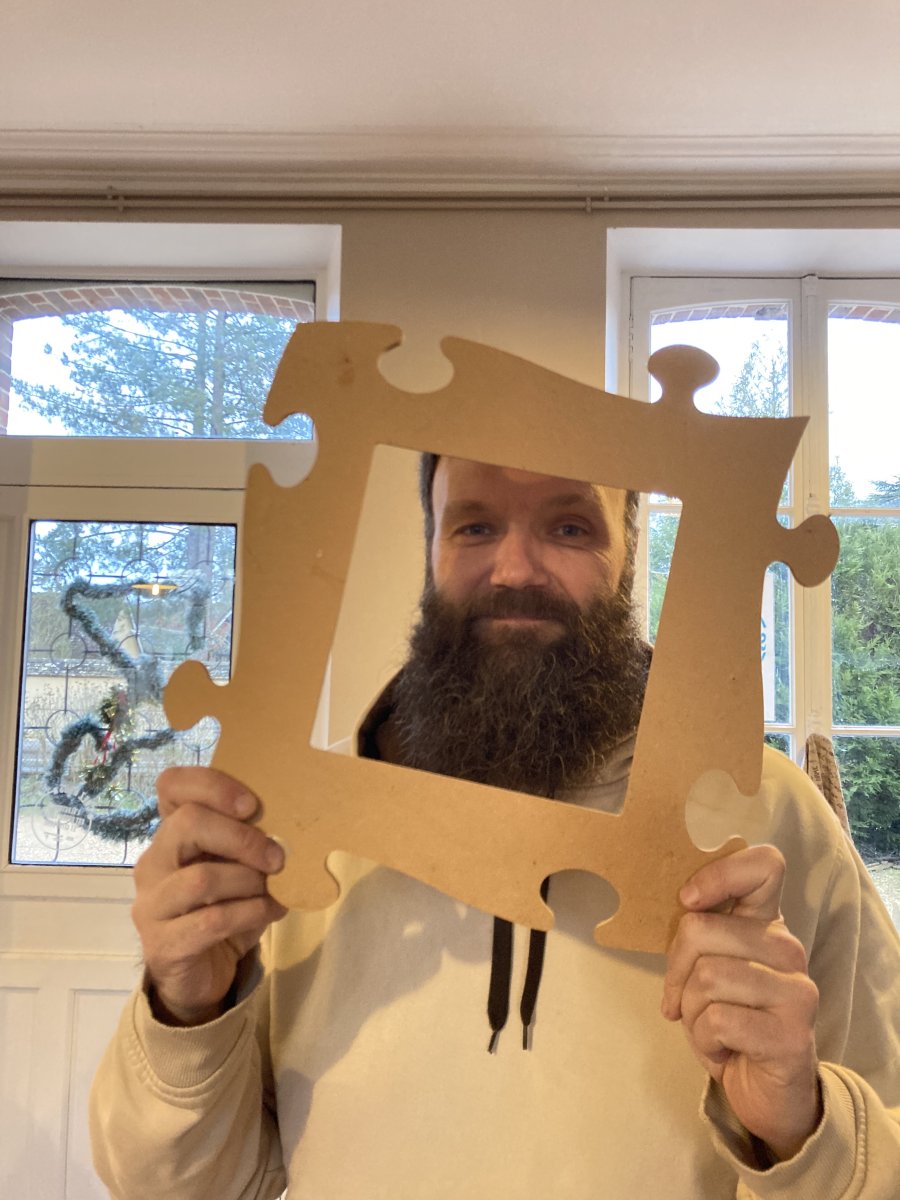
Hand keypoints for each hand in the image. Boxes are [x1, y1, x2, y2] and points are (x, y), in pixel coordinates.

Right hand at [132, 766, 286, 1025]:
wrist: (200, 974)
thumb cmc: (224, 908)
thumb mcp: (239, 869)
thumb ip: (253, 845)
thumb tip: (293, 833)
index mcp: (172, 833)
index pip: (172, 785)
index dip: (212, 785)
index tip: (251, 805)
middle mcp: (154, 861)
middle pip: (187, 823)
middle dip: (241, 837)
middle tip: (276, 857)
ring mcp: (152, 903)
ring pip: (201, 878)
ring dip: (248, 881)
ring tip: (273, 888)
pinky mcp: (162, 943)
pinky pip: (212, 921)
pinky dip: (250, 913)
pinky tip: (270, 912)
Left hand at [661, 845, 821, 1160]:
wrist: (765, 1091)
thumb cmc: (728, 1021)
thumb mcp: (708, 970)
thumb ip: (700, 937)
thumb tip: (681, 908)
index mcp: (767, 924)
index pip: (764, 865)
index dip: (718, 874)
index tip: (688, 901)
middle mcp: (788, 949)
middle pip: (700, 929)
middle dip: (675, 972)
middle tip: (684, 1001)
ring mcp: (797, 991)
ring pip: (705, 977)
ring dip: (689, 1012)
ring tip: (709, 1028)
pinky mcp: (792, 1034)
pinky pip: (718, 1020)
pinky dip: (703, 1040)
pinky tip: (723, 1050)